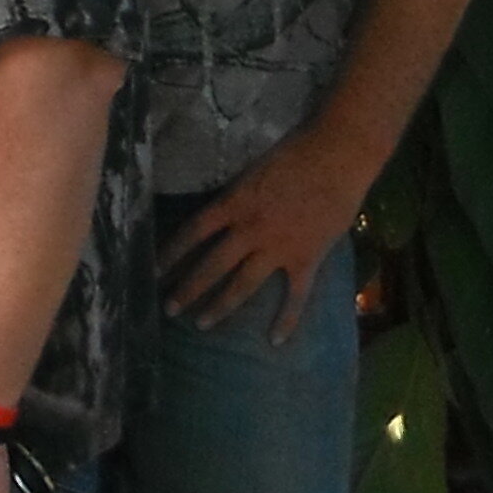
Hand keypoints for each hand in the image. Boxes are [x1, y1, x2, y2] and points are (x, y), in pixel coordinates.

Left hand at [158, 124, 376, 341]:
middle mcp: (249, 229)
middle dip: (188, 289)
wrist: (338, 155)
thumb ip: (238, 197)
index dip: (171, 253)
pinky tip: (274, 340)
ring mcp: (278, 248)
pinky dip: (286, 320)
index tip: (154, 271)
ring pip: (242, 285)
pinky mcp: (306, 258)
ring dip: (220, 306)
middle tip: (170, 309)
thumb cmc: (295, 152)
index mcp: (234, 203)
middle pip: (211, 265)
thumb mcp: (253, 171)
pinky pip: (295, 296)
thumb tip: (223, 216)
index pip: (192, 232)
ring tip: (201, 324)